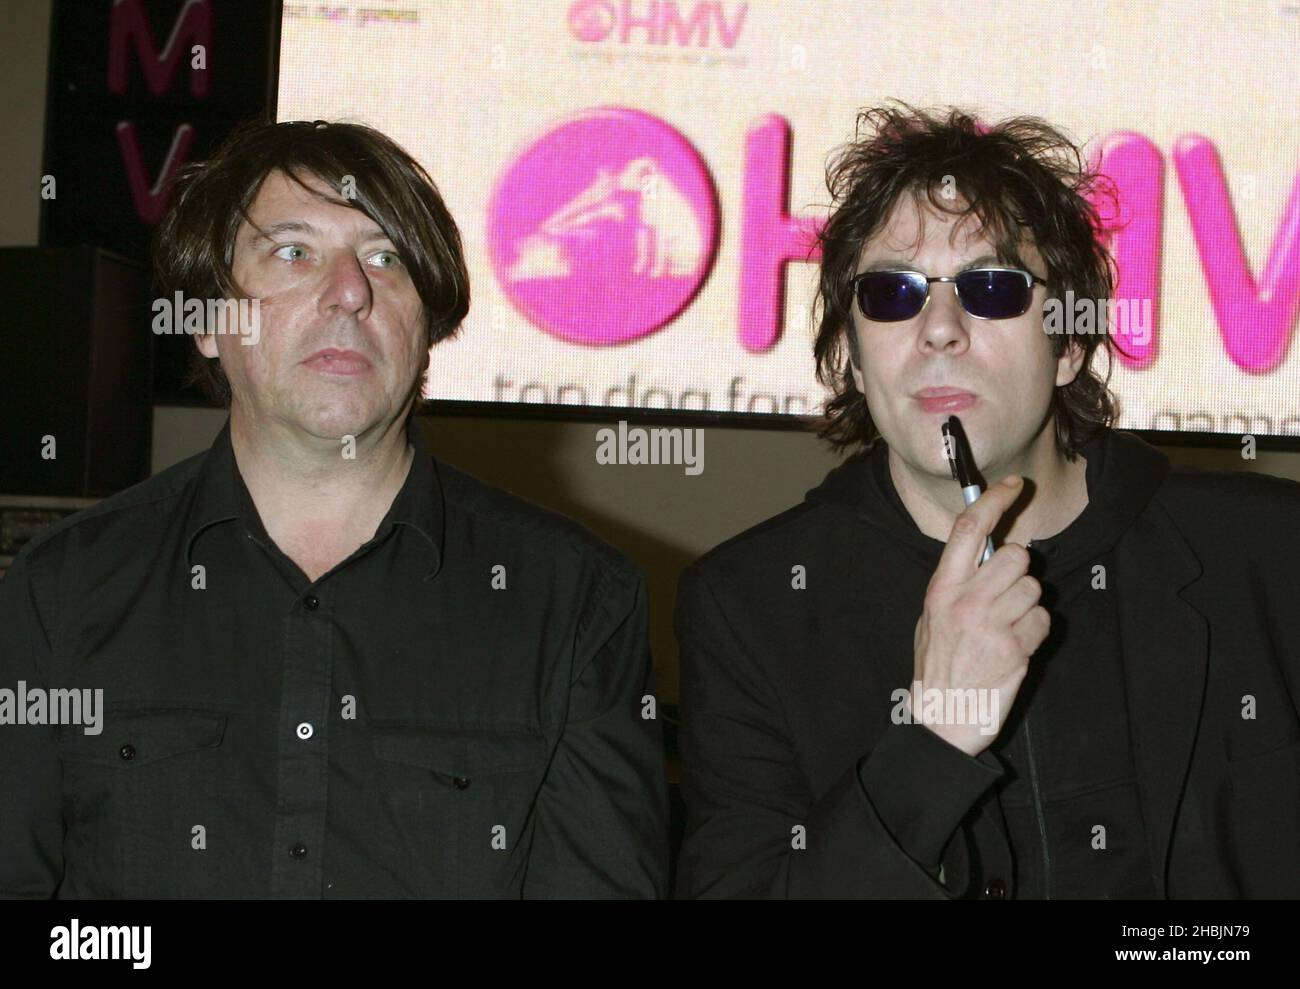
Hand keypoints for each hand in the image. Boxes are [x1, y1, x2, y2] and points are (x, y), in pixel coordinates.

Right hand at [908, 476, 1049, 756]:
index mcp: (941, 589)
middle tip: (1005, 594)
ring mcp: (991, 625)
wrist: (943, 719)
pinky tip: (1015, 647)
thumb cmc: (939, 668)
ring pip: (1033, 588)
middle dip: (1018, 571)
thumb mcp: (931, 618)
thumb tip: (985, 551)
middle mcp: (965, 601)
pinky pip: (1043, 620)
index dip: (993, 500)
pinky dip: (1036, 631)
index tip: (1012, 485)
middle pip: (1015, 556)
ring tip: (1007, 628)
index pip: (968, 530)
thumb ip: (956, 585)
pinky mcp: (1015, 648)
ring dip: (1028, 605)